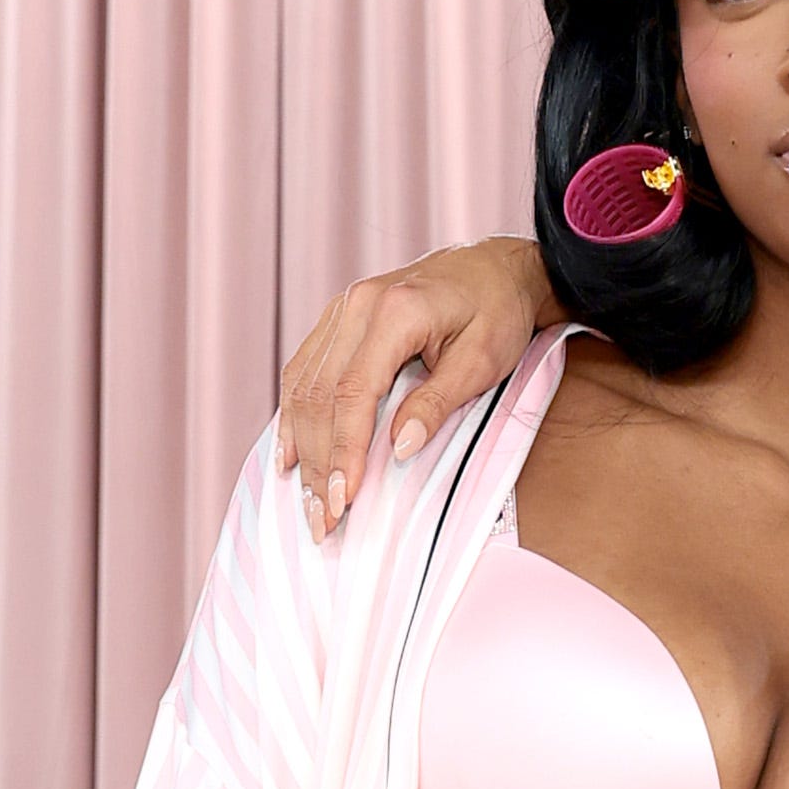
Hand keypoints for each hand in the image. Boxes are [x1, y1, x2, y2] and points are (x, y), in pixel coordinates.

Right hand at [278, 236, 554, 535]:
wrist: (494, 268)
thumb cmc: (497, 312)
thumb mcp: (482, 360)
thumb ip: (438, 402)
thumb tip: (400, 449)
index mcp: (393, 311)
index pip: (353, 393)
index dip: (345, 451)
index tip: (344, 500)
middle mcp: (356, 305)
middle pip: (319, 395)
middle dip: (319, 464)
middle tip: (324, 520)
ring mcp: (341, 310)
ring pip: (303, 387)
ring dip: (302, 449)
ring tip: (307, 501)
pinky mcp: (338, 321)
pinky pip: (304, 372)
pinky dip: (295, 417)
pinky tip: (291, 456)